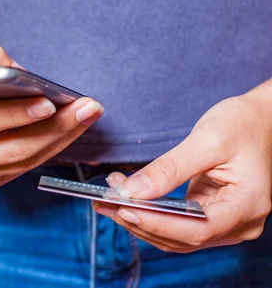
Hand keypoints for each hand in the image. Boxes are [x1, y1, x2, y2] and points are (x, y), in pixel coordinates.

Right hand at [0, 45, 103, 188]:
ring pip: (25, 161)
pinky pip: (27, 166)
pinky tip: (71, 126)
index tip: (48, 102)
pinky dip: (52, 146)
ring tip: (88, 113)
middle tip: (86, 107)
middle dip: (54, 128)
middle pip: (12, 148)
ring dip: (61, 137)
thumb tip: (20, 73)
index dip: (15, 114)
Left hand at [93, 93, 271, 252]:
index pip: (196, 230)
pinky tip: (126, 198)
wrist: (259, 120)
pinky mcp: (212, 217)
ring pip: (176, 236)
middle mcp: (240, 223)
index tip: (123, 208)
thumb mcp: (206, 140)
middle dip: (139, 222)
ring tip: (107, 199)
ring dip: (139, 220)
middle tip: (103, 202)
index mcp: (247, 205)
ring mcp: (226, 223)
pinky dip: (150, 215)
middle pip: (182, 238)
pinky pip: (177, 225)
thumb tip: (132, 191)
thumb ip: (169, 168)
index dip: (156, 224)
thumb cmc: (242, 124)